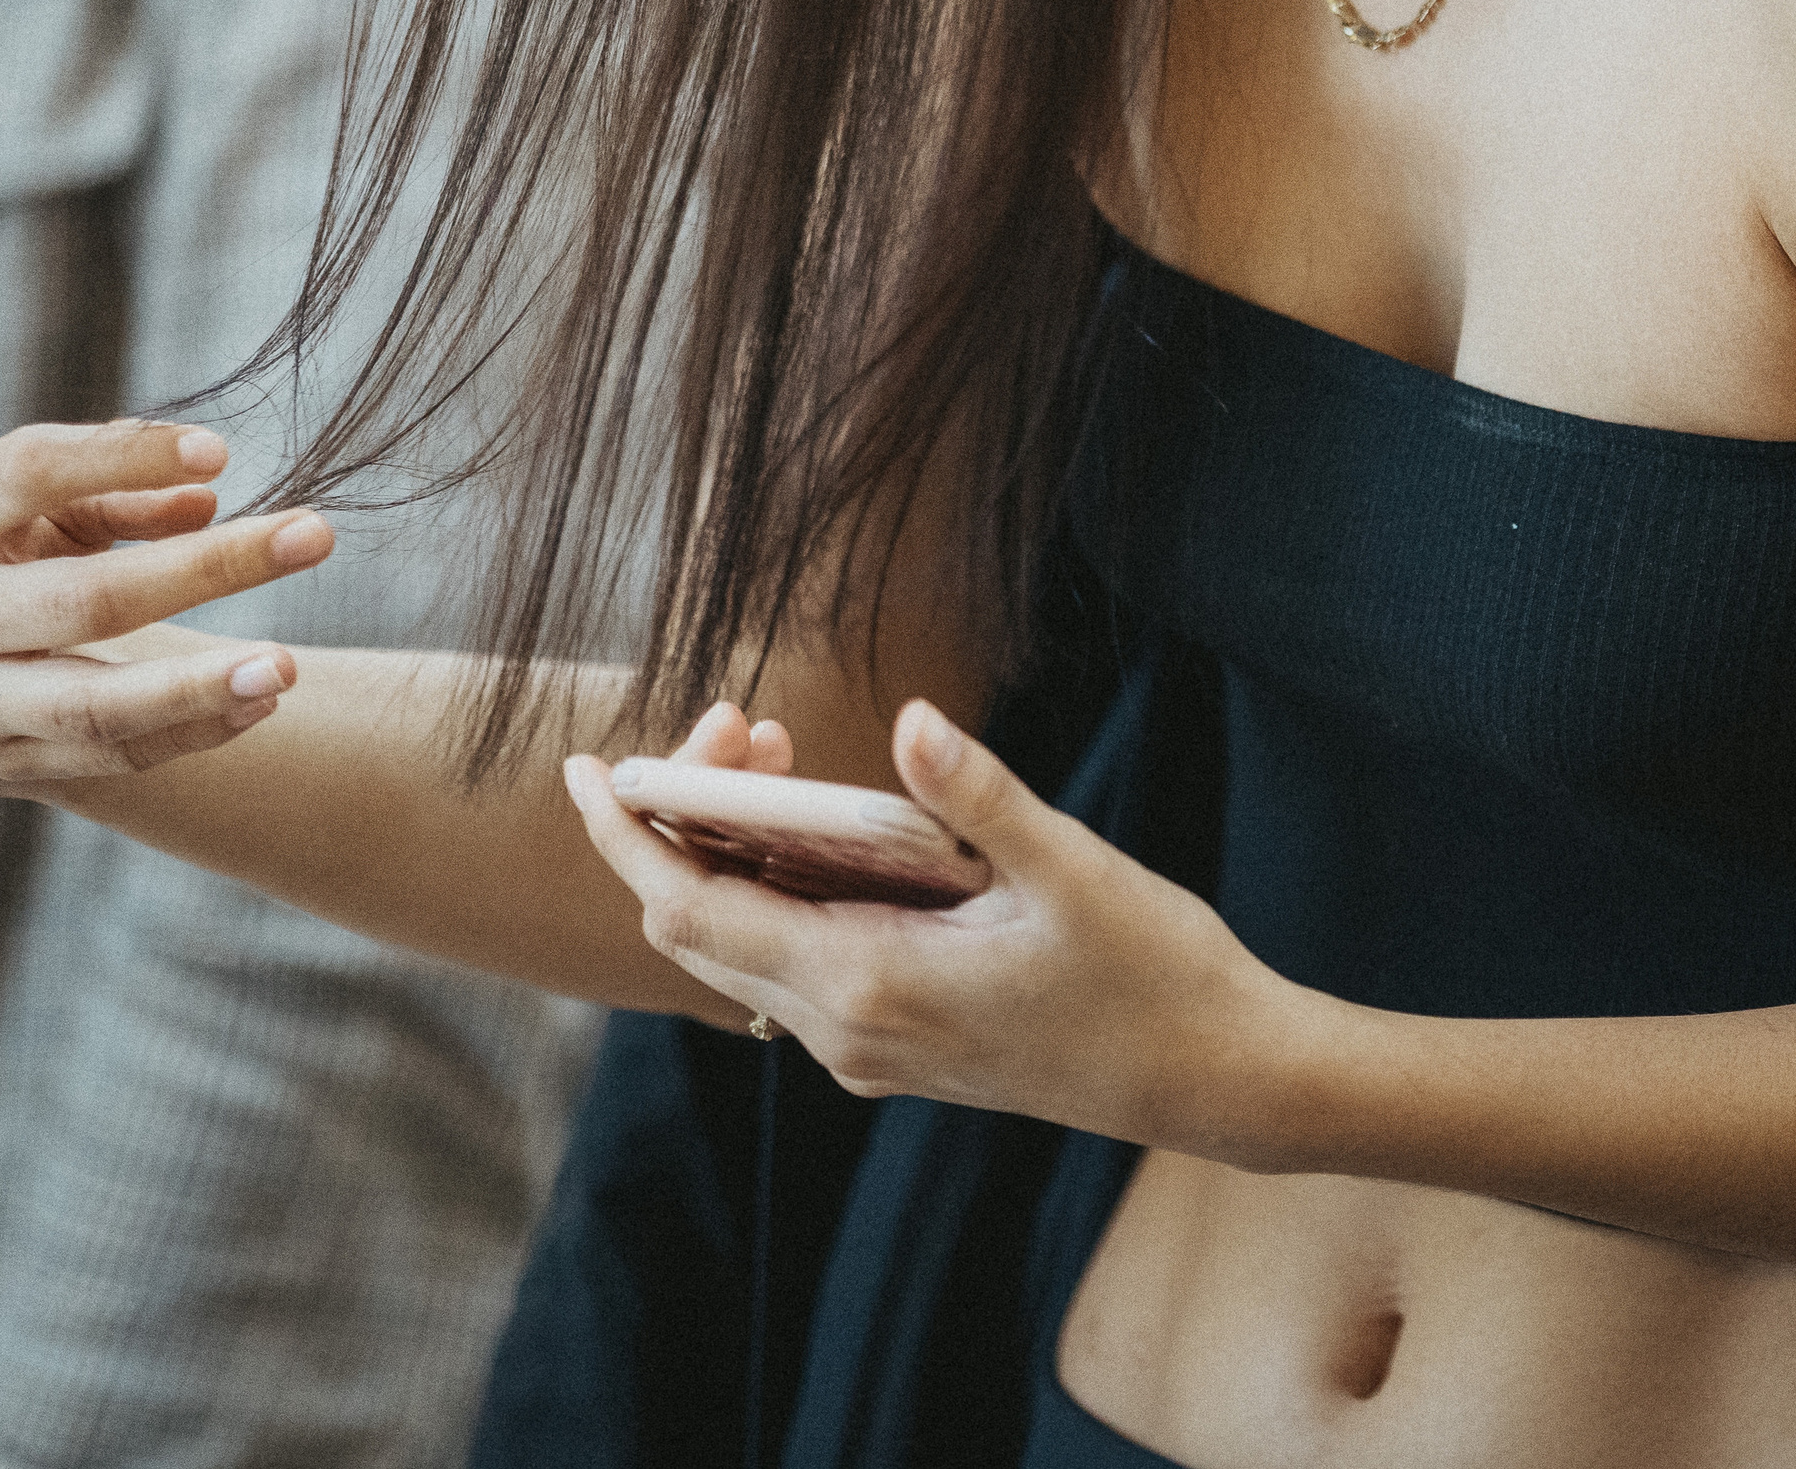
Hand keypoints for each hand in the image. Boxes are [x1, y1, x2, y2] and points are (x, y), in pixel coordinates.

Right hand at [0, 418, 335, 795]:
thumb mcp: (26, 492)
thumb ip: (114, 481)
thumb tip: (207, 495)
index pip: (33, 473)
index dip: (125, 457)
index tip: (222, 451)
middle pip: (87, 601)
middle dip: (210, 571)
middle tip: (317, 535)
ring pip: (93, 708)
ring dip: (199, 690)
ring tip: (287, 666)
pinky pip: (105, 758)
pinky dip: (188, 731)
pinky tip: (259, 700)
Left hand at [566, 697, 1296, 1151]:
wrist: (1211, 1081)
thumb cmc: (1150, 972)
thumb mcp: (1070, 869)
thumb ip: (977, 796)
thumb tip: (912, 716)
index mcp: (868, 986)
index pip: (690, 911)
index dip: (627, 836)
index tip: (584, 766)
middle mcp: (847, 1033)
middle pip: (698, 928)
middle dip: (683, 821)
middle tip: (734, 720)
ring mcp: (869, 1049)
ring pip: (742, 950)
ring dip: (732, 854)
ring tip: (773, 750)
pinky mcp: (897, 1046)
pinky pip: (792, 965)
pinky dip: (776, 890)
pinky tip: (822, 826)